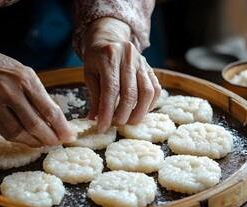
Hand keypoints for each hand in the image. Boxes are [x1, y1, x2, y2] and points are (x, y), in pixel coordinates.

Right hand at [0, 40, 74, 146]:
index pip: (48, 109)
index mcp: (25, 79)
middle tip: (60, 142)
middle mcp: (9, 92)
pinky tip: (30, 139)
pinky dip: (21, 139)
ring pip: (19, 133)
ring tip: (46, 143)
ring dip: (36, 142)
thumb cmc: (3, 68)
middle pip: (34, 125)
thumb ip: (39, 96)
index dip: (61, 126)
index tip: (70, 135)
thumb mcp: (26, 74)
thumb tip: (56, 121)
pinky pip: (6, 133)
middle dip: (51, 138)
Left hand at [82, 17, 160, 132]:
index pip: (110, 89)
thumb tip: (95, 119)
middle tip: (116, 126)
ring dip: (139, 112)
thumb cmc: (96, 58)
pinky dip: (150, 104)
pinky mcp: (151, 68)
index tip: (102, 127)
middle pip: (130, 93)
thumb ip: (94, 96)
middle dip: (123, 115)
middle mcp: (129, 58)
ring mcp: (143, 62)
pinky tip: (140, 111)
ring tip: (129, 122)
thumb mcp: (89, 74)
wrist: (109, 38)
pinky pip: (156, 89)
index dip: (107, 111)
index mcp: (109, 57)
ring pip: (147, 92)